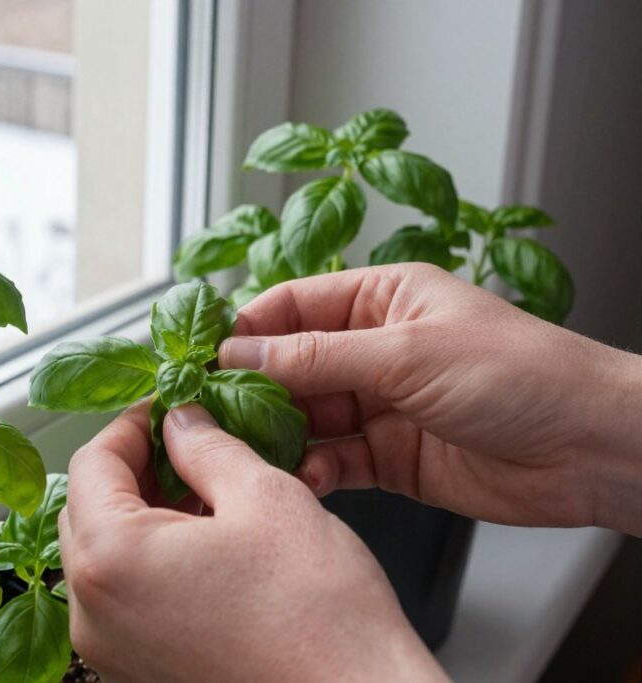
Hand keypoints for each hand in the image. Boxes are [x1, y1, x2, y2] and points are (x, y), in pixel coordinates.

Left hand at [59, 402, 447, 682]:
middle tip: (186, 443)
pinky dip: (152, 559)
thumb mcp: (264, 497)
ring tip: (204, 492)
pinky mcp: (139, 671)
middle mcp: (96, 615)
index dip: (133, 423)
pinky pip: (125, 598)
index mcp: (112, 561)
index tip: (167, 409)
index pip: (92, 462)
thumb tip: (182, 422)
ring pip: (106, 554)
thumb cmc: (318, 619)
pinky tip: (206, 543)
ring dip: (144, 512)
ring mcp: (113, 651)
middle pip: (88, 509)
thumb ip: (208, 447)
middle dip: (135, 467)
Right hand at [220, 263, 641, 535]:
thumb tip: (241, 354)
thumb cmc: (521, 374)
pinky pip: (333, 460)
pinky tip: (303, 478)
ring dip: (279, 435)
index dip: (247, 330)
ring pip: (307, 417)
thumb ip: (317, 358)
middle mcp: (376, 348)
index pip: (292, 306)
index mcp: (382, 298)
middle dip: (254, 390)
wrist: (590, 448)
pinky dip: (312, 470)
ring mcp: (382, 404)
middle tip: (216, 415)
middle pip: (291, 365)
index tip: (205, 359)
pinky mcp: (390, 456)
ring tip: (251, 453)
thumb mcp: (406, 354)